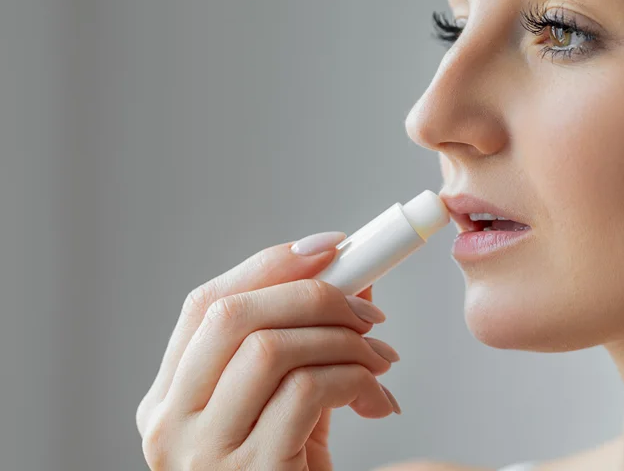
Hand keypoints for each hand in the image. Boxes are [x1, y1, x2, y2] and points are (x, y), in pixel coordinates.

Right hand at [135, 232, 401, 469]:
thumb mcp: (286, 405)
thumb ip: (305, 342)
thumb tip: (353, 276)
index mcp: (169, 400)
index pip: (205, 305)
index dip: (272, 265)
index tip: (334, 247)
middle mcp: (170, 426)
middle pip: (232, 316)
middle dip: (312, 294)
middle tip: (367, 309)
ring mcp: (204, 455)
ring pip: (270, 348)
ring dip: (343, 339)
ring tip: (381, 359)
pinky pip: (308, 391)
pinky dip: (356, 378)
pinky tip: (379, 400)